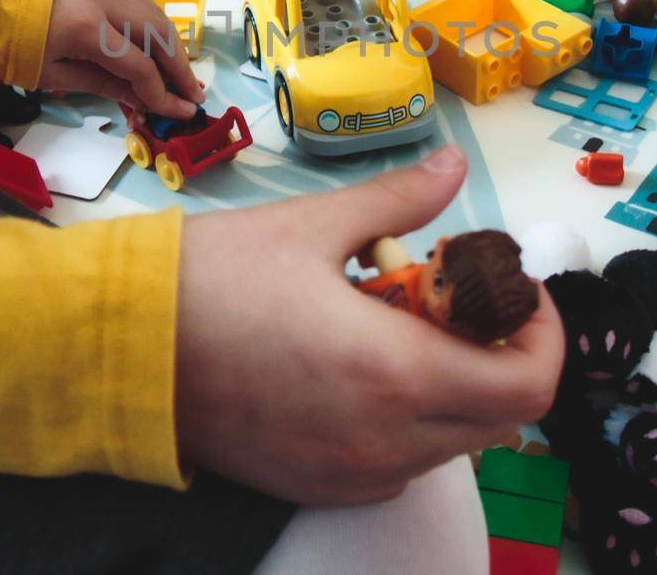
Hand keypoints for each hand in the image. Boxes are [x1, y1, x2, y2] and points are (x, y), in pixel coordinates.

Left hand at [39, 0, 202, 116]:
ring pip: (156, 15)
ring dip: (173, 47)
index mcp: (87, 28)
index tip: (178, 113)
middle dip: (180, 67)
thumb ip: (107, 85)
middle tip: (194, 95)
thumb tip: (146, 102)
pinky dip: (157, 29)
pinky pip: (142, 6)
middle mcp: (104, 2)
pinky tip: (161, 50)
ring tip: (182, 76)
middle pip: (158, 34)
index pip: (139, 64)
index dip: (161, 92)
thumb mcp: (58, 78)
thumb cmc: (16, 50)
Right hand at [175, 146, 563, 504]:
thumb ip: (399, 200)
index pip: (527, 384)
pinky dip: (407, 420)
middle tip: (452, 297)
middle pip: (499, 417)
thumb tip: (453, 168)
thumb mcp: (312, 224)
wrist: (114, 346)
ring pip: (450, 443)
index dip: (542, 335)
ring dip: (452, 386)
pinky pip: (399, 465)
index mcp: (395, 371)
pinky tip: (360, 367)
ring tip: (396, 323)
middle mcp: (384, 440)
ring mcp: (349, 474)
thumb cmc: (211, 279)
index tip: (513, 291)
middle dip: (495, 353)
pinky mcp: (315, 487)